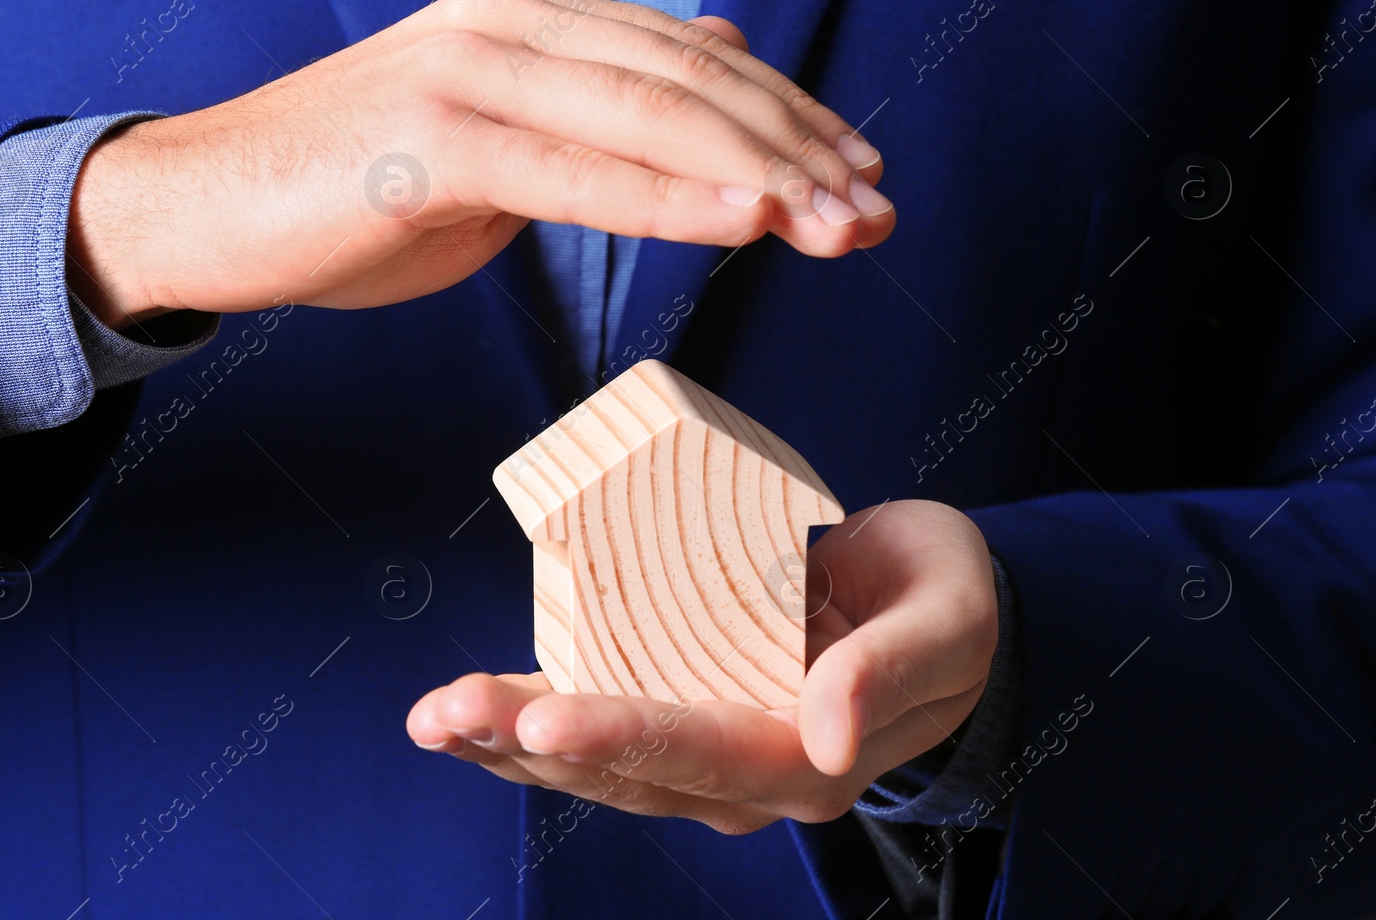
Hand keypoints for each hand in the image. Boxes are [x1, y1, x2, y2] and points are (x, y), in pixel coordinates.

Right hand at [67, 0, 892, 328]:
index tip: (863, 171)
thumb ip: (602, 99)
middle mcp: (511, 23)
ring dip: (762, 175)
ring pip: (649, 117)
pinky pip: (575, 171)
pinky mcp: (433, 140)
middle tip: (877, 209)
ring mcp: (470, 73)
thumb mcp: (500, 136)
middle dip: (800, 147)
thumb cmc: (358, 185)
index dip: (790, 113)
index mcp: (532, 17)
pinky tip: (747, 220)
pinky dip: (669, 197)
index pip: (691, 60)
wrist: (210, 203)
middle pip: (690, 82)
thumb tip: (716, 61)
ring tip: (842, 223)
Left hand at [407, 500, 997, 833]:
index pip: (704, 754)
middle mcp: (742, 773)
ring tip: (430, 717)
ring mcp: (703, 751)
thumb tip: (827, 735)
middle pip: (624, 768)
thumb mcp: (944, 620)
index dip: (623, 737)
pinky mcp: (677, 708)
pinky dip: (527, 716)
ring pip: (592, 761)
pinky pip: (593, 723)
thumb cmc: (945, 603)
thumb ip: (892, 673)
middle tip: (447, 711)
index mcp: (807, 759)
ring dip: (506, 740)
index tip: (548, 714)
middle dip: (528, 740)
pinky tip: (464, 709)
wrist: (934, 605)